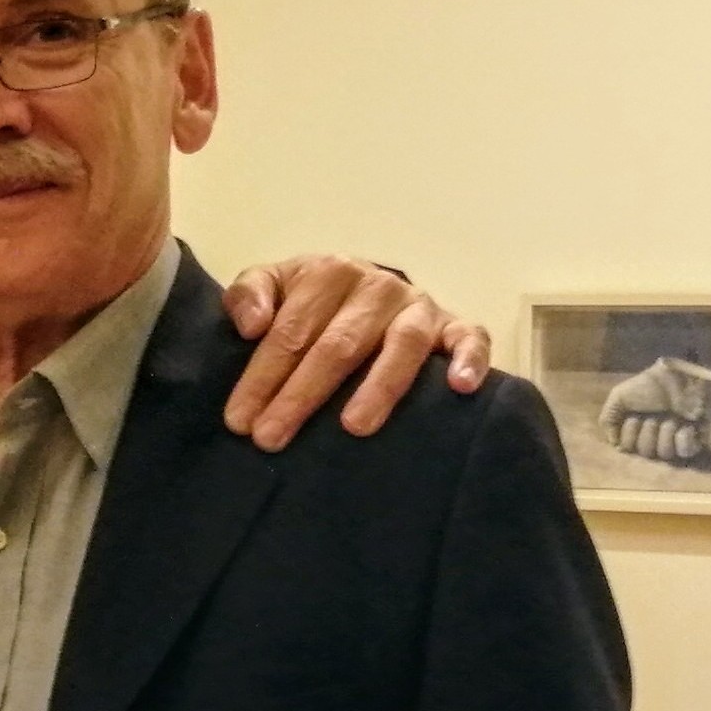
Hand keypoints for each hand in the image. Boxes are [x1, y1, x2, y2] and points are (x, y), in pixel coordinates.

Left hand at [221, 254, 489, 452]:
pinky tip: (458, 388)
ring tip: (354, 427)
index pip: (291, 331)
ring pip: (401, 346)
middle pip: (338, 345)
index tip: (239, 420)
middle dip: (301, 395)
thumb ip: (249, 294)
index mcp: (329, 272)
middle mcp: (377, 285)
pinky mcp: (455, 326)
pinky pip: (470, 339)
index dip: (262, 376)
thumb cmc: (311, 300)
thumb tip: (251, 325)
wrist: (364, 290)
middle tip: (272, 438)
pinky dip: (469, 360)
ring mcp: (419, 306)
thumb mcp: (273, 285)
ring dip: (378, 387)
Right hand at [598, 357, 710, 462]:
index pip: (626, 448)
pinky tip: (685, 427)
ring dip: (665, 433)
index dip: (629, 435)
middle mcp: (654, 437)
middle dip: (648, 432)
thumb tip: (614, 443)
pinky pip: (684, 452)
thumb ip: (608, 419)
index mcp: (636, 429)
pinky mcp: (695, 440)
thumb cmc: (650, 385)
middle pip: (645, 452)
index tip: (633, 418)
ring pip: (664, 454)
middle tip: (653, 417)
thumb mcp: (619, 396)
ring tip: (672, 418)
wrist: (679, 376)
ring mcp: (675, 439)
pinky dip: (683, 440)